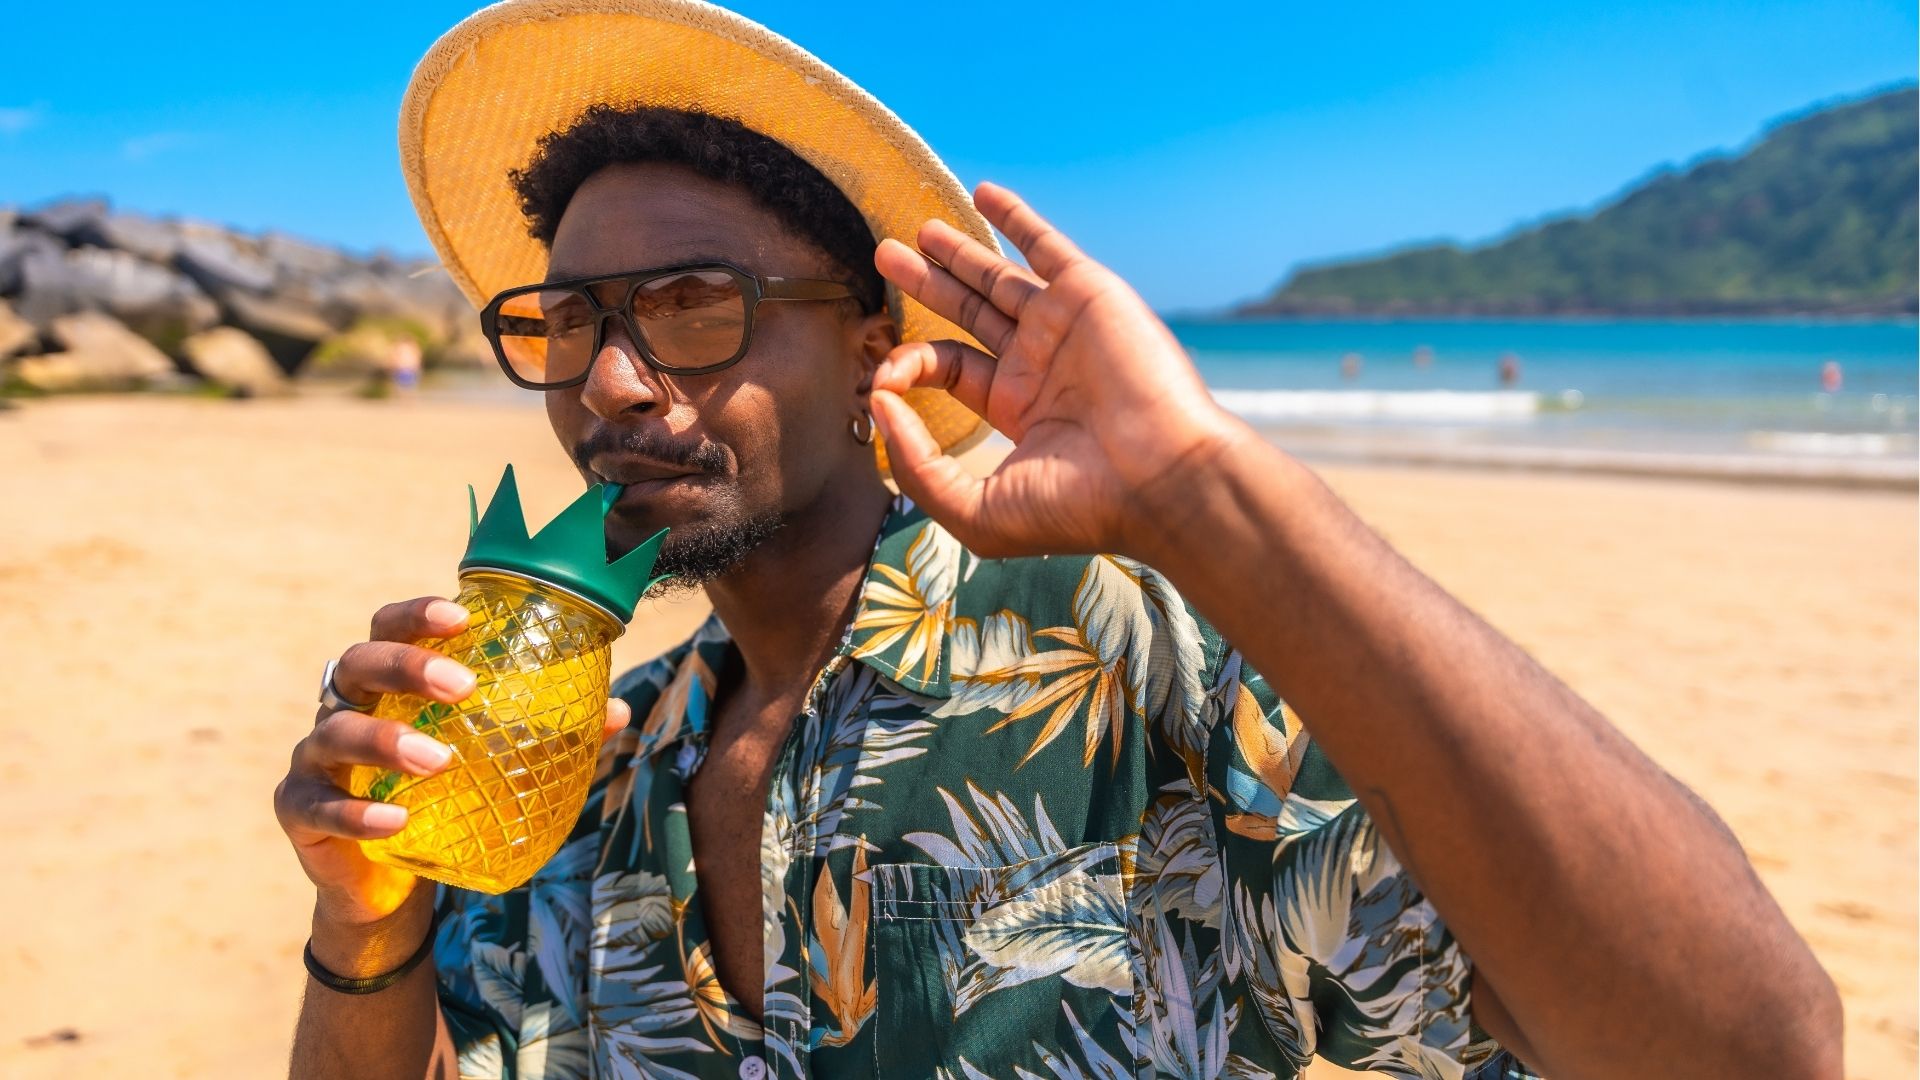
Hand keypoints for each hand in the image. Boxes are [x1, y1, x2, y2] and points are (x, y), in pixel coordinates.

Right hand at [273, 597, 631, 946]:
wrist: (390, 882)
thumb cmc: (444, 798)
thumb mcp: (494, 764)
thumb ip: (549, 736)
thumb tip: (616, 711)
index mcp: (387, 682)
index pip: (389, 627)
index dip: (417, 614)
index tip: (461, 617)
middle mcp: (344, 707)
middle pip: (358, 664)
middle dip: (408, 666)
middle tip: (462, 686)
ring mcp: (315, 758)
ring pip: (335, 731)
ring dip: (385, 740)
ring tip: (438, 759)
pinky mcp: (298, 810)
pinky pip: (317, 805)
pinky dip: (356, 811)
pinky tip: (396, 820)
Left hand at [870, 181, 1249, 558]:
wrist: (1161, 479)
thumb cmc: (1077, 507)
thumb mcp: (976, 509)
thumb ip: (917, 464)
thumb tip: (879, 403)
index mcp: (1018, 410)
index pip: (950, 366)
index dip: (907, 363)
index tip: (880, 379)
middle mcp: (1040, 365)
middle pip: (969, 312)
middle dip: (926, 283)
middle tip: (885, 256)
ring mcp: (1064, 328)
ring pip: (999, 276)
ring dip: (958, 250)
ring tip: (915, 230)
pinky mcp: (1089, 296)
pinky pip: (1047, 247)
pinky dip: (1016, 219)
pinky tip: (984, 193)